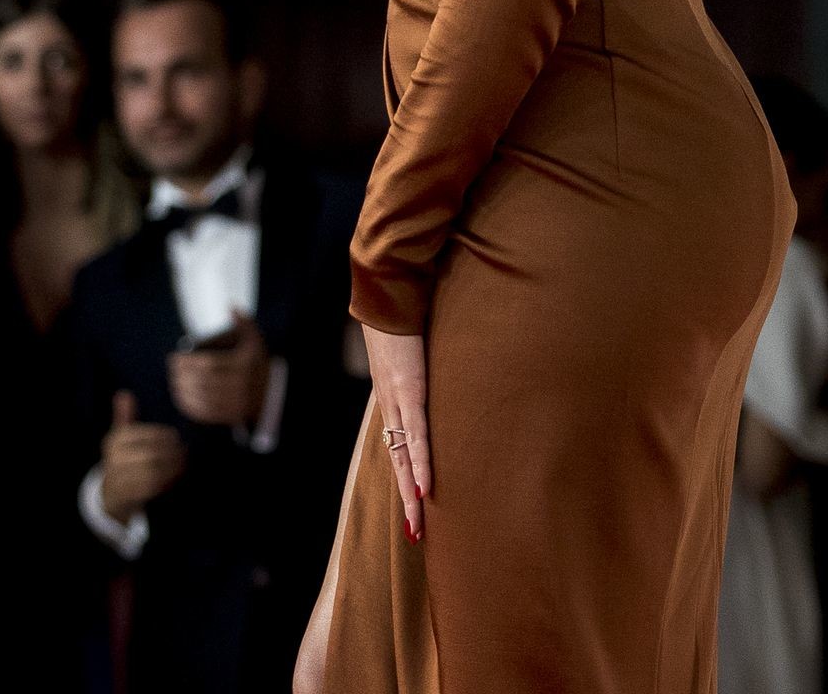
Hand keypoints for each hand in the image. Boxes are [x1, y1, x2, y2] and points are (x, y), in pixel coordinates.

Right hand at [100, 389, 186, 525]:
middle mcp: (114, 458)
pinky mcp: (126, 496)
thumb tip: (124, 393)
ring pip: (152, 472)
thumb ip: (125, 416)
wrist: (110, 495)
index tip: (178, 438)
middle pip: (151, 454)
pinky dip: (165, 483)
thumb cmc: (121, 459)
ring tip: (183, 465)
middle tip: (185, 452)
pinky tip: (174, 479)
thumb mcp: (120, 437)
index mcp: (115, 440)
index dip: (165, 436)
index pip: (146, 435)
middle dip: (171, 454)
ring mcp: (118, 478)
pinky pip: (150, 489)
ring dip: (171, 469)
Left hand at [166, 308, 269, 428]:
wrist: (271, 393)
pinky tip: (181, 396)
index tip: (175, 357)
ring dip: (183, 390)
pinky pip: (206, 413)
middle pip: (203, 382)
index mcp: (243, 366)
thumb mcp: (255, 340)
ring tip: (174, 380)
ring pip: (202, 398)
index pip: (209, 364)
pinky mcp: (230, 416)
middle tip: (172, 368)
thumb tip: (231, 307)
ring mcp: (235, 404)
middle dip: (183, 375)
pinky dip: (190, 406)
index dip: (189, 362)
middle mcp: (239, 387)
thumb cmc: (257, 363)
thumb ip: (244, 323)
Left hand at [362, 322, 431, 541]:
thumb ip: (424, 366)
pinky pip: (417, 434)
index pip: (399, 445)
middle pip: (398, 461)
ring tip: (417, 526)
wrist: (389, 290)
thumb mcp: (414, 347)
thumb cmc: (404, 313)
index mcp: (392, 396)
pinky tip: (425, 489)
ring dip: (411, 493)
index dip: (406, 476)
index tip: (414, 505)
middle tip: (414, 536)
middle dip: (406, 500)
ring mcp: (398, 398)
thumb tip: (438, 374)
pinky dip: (421, 462)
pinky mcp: (409, 388)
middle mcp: (391, 403)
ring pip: (403, 456)